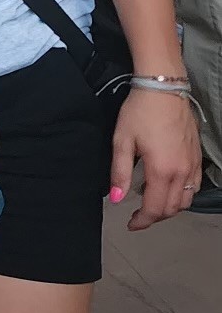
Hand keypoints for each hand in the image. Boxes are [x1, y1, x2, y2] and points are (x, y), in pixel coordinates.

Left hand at [109, 89, 201, 228]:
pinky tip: (170, 189)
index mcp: (162, 170)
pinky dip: (183, 195)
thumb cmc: (139, 112)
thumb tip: (116, 199)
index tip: (130, 224)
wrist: (164, 88)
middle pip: (172, 208)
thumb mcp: (122, 140)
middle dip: (154, 217)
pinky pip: (194, 186)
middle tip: (137, 216)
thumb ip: (119, 172)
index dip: (142, 221)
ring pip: (186, 200)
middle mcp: (181, 171)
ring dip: (169, 208)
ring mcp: (192, 164)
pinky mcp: (197, 156)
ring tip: (151, 204)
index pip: (154, 208)